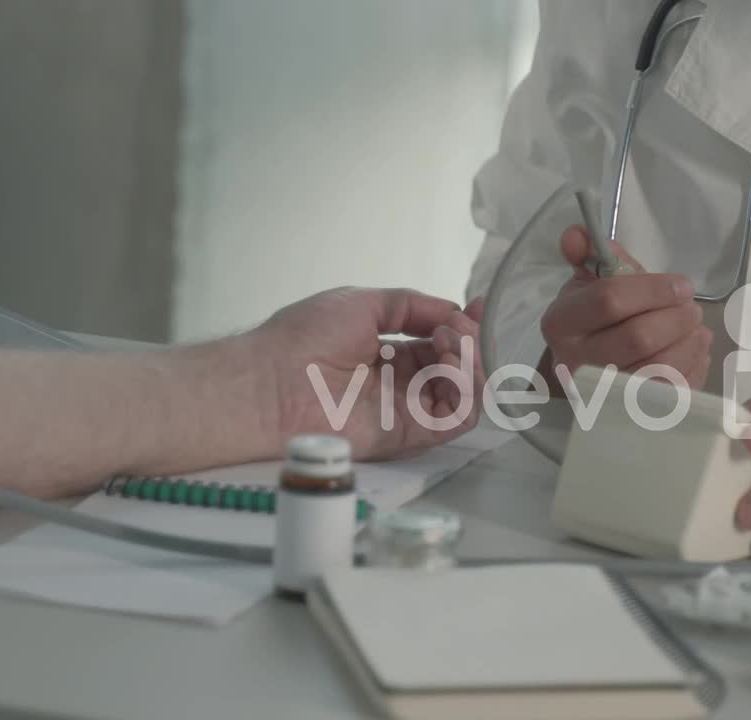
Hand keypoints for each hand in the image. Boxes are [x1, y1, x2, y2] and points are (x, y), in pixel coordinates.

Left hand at [252, 287, 483, 460]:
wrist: (270, 380)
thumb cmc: (304, 338)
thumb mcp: (362, 303)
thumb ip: (411, 306)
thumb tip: (453, 310)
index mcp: (389, 355)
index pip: (442, 345)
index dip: (464, 326)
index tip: (480, 306)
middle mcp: (402, 385)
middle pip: (459, 368)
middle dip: (470, 340)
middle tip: (456, 326)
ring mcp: (407, 411)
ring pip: (466, 394)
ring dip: (470, 361)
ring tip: (448, 341)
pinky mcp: (408, 435)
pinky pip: (456, 418)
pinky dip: (465, 388)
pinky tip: (446, 362)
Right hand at [540, 227, 712, 388]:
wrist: (584, 374)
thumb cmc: (593, 323)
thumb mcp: (588, 284)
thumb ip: (590, 254)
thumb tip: (577, 234)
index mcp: (561, 323)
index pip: (609, 300)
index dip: (653, 289)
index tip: (681, 285)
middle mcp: (575, 362)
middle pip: (639, 337)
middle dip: (676, 318)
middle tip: (692, 308)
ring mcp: (602, 396)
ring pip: (659, 368)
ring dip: (688, 343)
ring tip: (696, 327)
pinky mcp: (630, 416)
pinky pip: (672, 393)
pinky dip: (692, 367)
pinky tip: (695, 350)